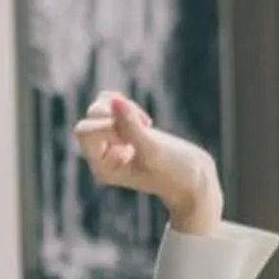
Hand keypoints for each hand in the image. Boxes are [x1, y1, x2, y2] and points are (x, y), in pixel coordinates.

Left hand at [73, 91, 220, 234]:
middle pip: (88, 119)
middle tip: (141, 127)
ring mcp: (111, 143)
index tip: (134, 136)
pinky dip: (124, 104)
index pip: (85, 132)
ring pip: (99, 109)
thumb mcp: (154, 150)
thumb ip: (132, 126)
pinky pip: (109, 104)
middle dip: (113, 116)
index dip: (106, 125)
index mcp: (103, 168)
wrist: (193, 177)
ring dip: (122, 109)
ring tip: (146, 125)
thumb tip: (114, 101)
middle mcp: (102, 156)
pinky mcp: (122, 131)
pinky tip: (144, 120)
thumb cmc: (175, 173)